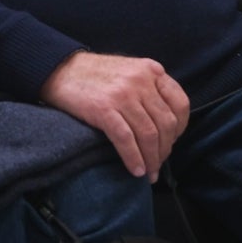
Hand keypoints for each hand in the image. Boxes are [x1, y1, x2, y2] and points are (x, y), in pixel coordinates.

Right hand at [39, 51, 189, 181]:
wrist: (60, 69)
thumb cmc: (95, 75)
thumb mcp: (130, 71)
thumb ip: (149, 88)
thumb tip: (165, 125)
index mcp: (151, 70)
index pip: (180, 103)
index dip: (181, 128)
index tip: (172, 142)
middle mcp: (140, 80)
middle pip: (166, 123)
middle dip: (165, 149)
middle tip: (158, 164)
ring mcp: (122, 94)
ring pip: (148, 134)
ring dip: (151, 159)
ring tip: (148, 173)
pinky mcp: (103, 109)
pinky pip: (126, 140)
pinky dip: (133, 158)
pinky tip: (135, 170)